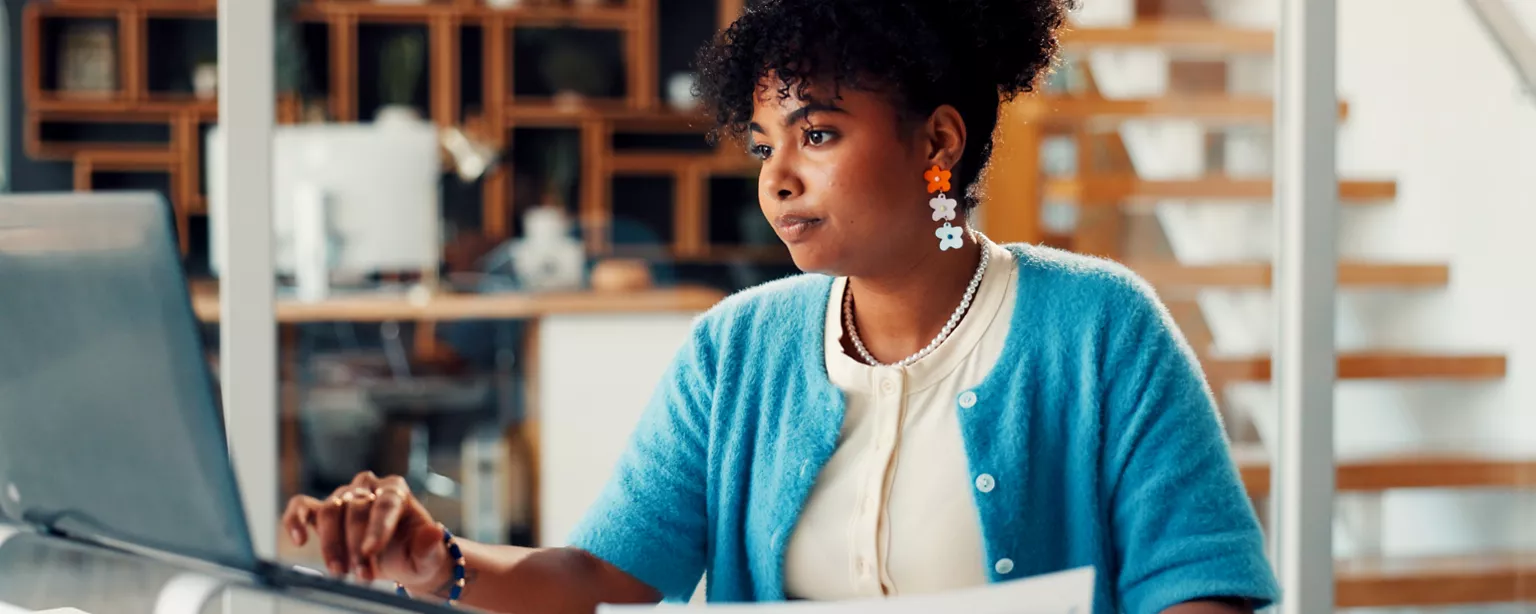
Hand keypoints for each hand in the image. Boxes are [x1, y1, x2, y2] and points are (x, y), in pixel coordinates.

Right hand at [282, 472, 450, 588]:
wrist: (403, 560)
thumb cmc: (417, 554)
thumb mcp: (429, 556)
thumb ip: (430, 546)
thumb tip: (433, 531)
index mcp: (397, 491)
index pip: (385, 503)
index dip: (376, 528)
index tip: (369, 553)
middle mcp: (369, 487)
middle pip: (355, 508)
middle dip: (355, 545)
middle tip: (360, 576)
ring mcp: (344, 496)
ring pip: (330, 510)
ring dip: (332, 544)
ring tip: (340, 572)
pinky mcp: (322, 511)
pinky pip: (302, 507)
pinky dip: (295, 520)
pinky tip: (299, 539)